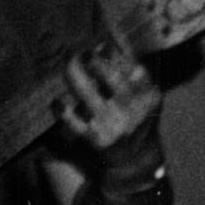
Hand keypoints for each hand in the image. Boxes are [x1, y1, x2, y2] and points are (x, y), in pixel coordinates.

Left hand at [35, 47, 159, 160]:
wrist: (136, 159)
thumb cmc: (137, 118)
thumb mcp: (145, 96)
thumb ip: (130, 72)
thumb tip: (102, 46)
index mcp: (148, 95)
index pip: (130, 65)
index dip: (112, 52)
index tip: (99, 45)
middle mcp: (132, 108)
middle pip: (107, 74)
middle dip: (91, 59)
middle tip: (80, 52)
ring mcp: (113, 123)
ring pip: (86, 91)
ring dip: (73, 73)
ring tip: (69, 64)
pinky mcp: (96, 139)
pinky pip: (72, 118)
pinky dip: (62, 108)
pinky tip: (56, 101)